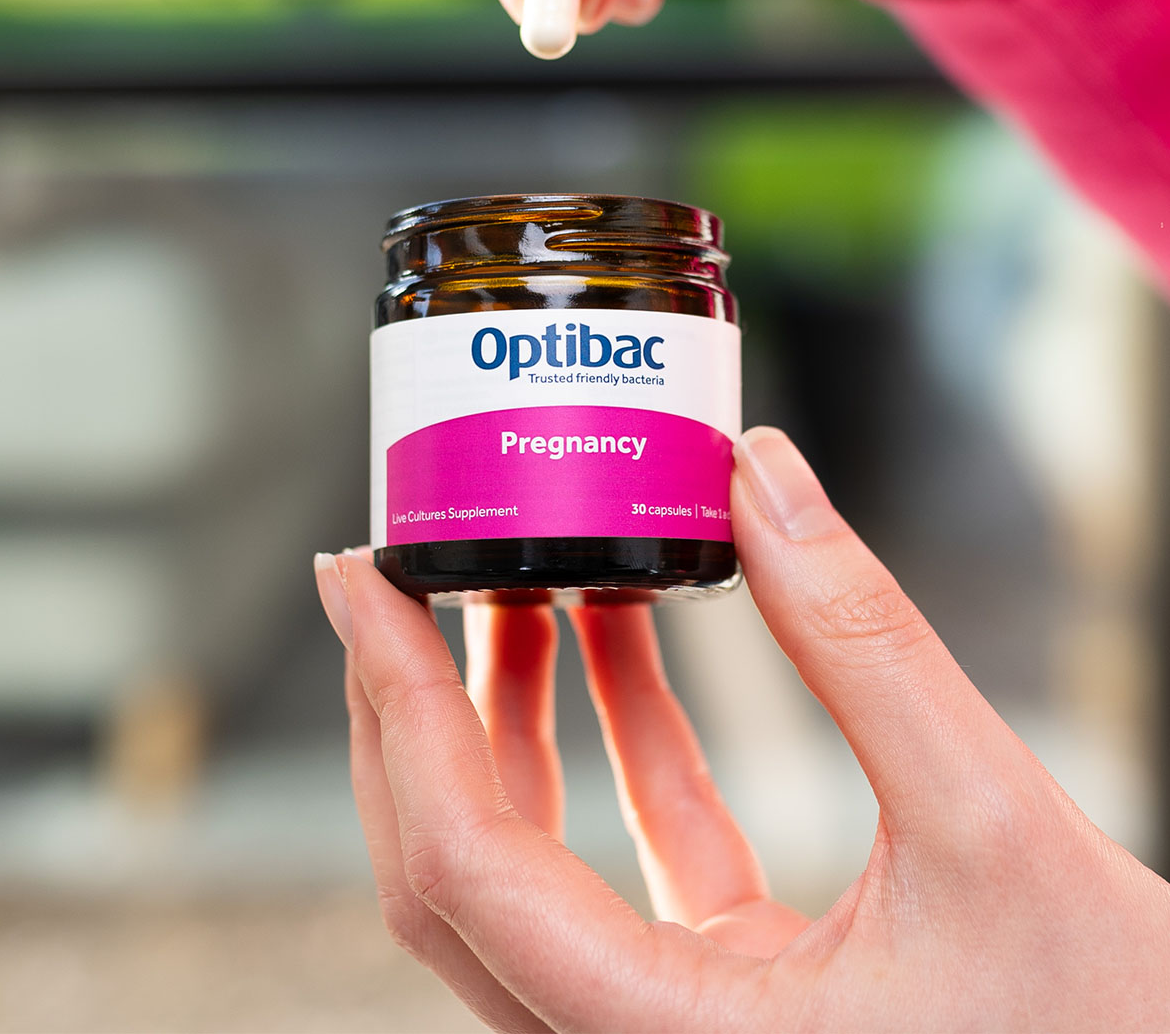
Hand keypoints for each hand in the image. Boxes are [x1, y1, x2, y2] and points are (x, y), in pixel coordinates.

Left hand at [317, 427, 1169, 1030]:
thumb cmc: (1106, 1029)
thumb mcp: (992, 821)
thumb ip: (862, 641)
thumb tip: (760, 474)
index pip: (463, 864)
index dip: (395, 705)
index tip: (357, 579)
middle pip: (454, 875)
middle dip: (412, 710)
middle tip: (398, 574)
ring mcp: (674, 1025)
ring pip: (527, 867)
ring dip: (506, 717)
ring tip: (514, 579)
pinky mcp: (728, 990)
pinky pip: (630, 858)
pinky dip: (611, 740)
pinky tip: (612, 633)